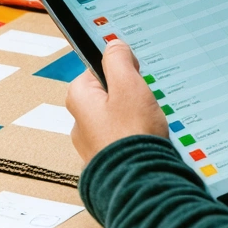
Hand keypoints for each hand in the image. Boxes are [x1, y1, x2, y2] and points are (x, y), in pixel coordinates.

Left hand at [66, 40, 168, 163]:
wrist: (139, 182)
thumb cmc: (131, 135)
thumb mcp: (128, 85)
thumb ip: (119, 60)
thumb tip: (114, 45)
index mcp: (79, 98)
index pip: (98, 69)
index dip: (121, 69)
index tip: (136, 75)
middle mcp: (79, 121)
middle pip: (109, 94)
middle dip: (130, 96)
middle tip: (145, 102)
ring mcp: (92, 144)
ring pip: (117, 118)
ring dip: (134, 118)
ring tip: (148, 125)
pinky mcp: (105, 160)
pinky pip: (121, 139)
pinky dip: (134, 137)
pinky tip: (146, 141)